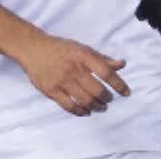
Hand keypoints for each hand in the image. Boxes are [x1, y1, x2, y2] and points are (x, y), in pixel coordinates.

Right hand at [16, 34, 130, 116]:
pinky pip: (69, 106)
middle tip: (109, 100)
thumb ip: (102, 59)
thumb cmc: (62, 49)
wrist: (34, 49)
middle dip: (107, 98)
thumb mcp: (83, 49)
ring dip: (96, 106)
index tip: (126, 92)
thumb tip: (122, 64)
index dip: (119, 84)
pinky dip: (80, 112)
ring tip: (100, 107)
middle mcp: (74, 69)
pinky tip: (86, 112)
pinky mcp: (52, 91)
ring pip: (85, 100)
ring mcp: (62, 81)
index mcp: (83, 57)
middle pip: (97, 90)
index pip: (106, 72)